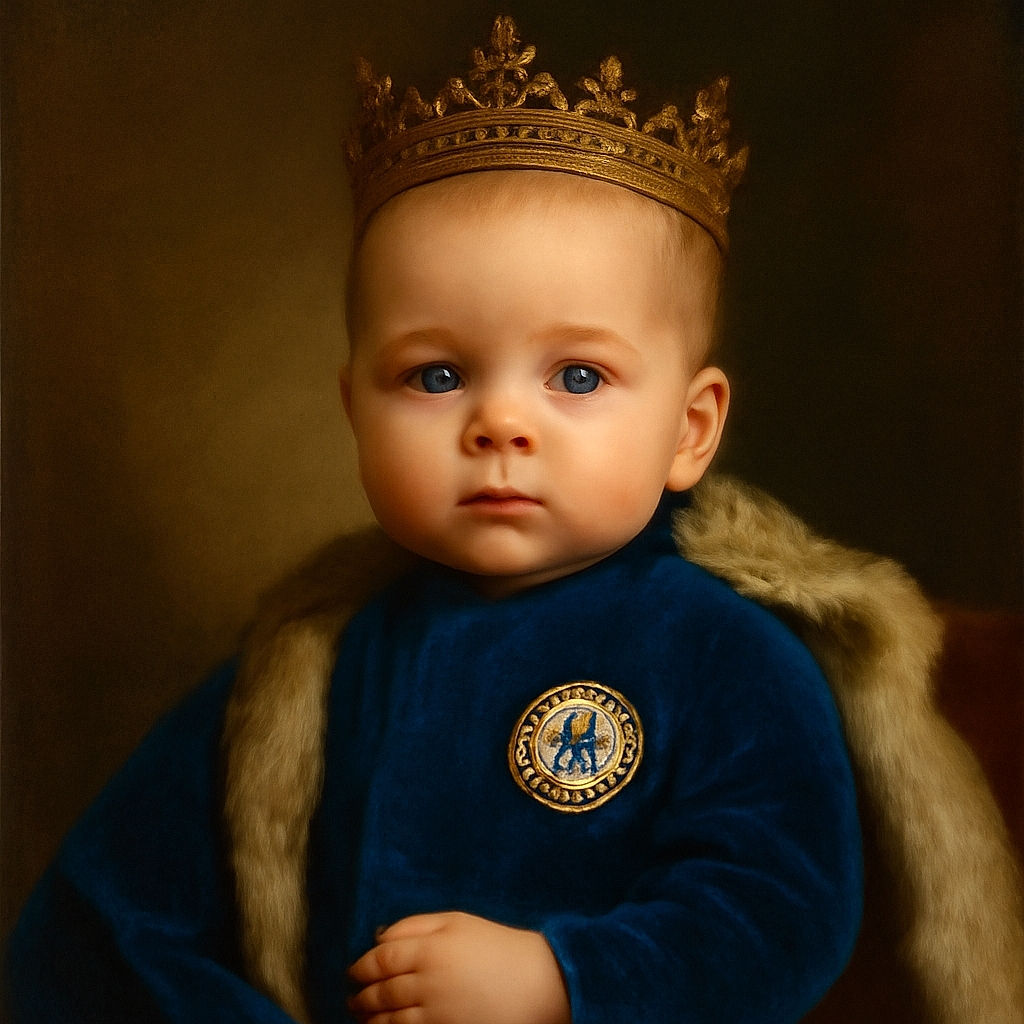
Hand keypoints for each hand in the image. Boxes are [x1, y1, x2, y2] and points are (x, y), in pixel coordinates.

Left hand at [347, 911, 570, 1023]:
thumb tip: (380, 935)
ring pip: (389, 1019)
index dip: (361, 966)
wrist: (537, 983)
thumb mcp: (458, 921)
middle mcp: (428, 981)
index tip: (352, 971)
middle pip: (382, 990)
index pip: (382, 958)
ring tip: (361, 1017)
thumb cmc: (497, 946)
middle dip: (361, 996)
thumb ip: (417, 924)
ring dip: (369, 1019)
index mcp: (431, 948)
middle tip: (352, 998)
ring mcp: (436, 1013)